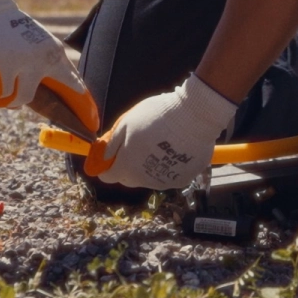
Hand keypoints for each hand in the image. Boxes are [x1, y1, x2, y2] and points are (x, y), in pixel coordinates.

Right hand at [0, 0, 98, 131]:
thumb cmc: (5, 24)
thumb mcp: (32, 42)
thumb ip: (40, 63)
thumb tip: (37, 92)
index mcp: (54, 52)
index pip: (73, 83)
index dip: (84, 105)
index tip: (93, 123)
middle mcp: (45, 59)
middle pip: (57, 100)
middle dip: (71, 119)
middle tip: (83, 132)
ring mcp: (27, 64)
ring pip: (20, 99)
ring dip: (3, 99)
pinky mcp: (7, 67)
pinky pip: (1, 94)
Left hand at [84, 74, 236, 189]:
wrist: (194, 116)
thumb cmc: (157, 116)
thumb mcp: (126, 123)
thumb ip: (111, 142)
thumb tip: (103, 155)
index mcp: (126, 167)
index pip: (108, 176)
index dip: (107, 165)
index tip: (111, 155)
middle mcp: (143, 180)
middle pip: (129, 178)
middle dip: (128, 165)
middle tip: (136, 144)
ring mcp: (164, 182)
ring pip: (149, 177)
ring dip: (149, 165)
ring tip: (159, 142)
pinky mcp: (182, 179)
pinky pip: (169, 174)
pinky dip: (168, 165)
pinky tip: (174, 148)